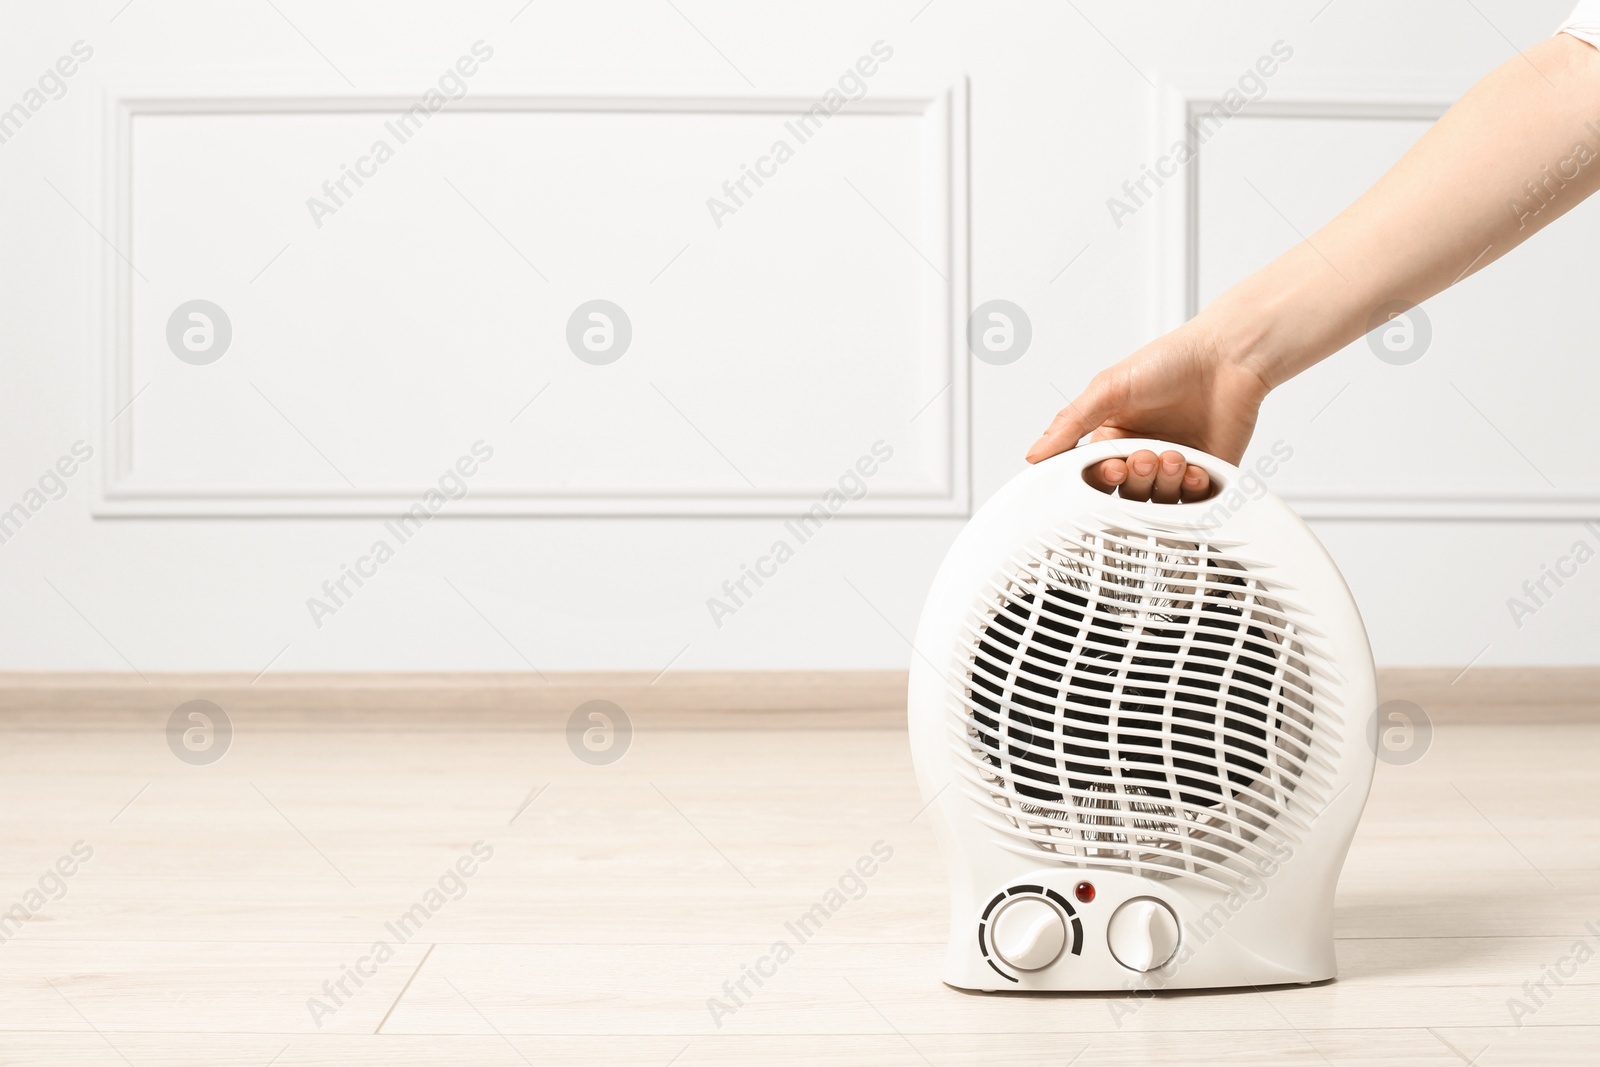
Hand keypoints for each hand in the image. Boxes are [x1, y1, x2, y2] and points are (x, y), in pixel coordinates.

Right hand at [1025, 319, 1270, 502]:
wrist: (1229, 355)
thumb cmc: (1171, 361)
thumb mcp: (1108, 387)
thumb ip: (1071, 423)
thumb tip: (1034, 454)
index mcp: (1112, 436)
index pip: (1092, 475)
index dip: (1101, 479)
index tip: (1112, 467)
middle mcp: (1141, 453)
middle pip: (1125, 494)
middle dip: (1136, 480)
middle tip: (1146, 457)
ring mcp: (1174, 466)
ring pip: (1158, 501)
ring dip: (1164, 483)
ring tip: (1176, 456)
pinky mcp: (1207, 473)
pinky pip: (1194, 501)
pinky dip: (1192, 489)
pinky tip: (1195, 468)